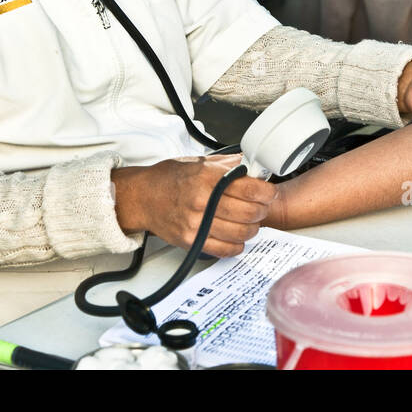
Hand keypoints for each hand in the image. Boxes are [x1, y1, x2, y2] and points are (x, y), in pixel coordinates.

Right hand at [112, 154, 276, 256]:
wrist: (142, 197)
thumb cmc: (169, 178)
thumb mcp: (200, 162)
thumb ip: (228, 164)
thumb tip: (253, 166)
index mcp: (208, 178)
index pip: (250, 189)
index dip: (267, 192)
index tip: (269, 192)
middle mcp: (203, 201)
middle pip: (249, 212)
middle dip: (262, 211)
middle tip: (261, 208)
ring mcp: (196, 223)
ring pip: (241, 233)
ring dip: (252, 229)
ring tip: (250, 222)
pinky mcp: (191, 240)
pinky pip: (225, 249)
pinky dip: (237, 245)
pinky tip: (237, 238)